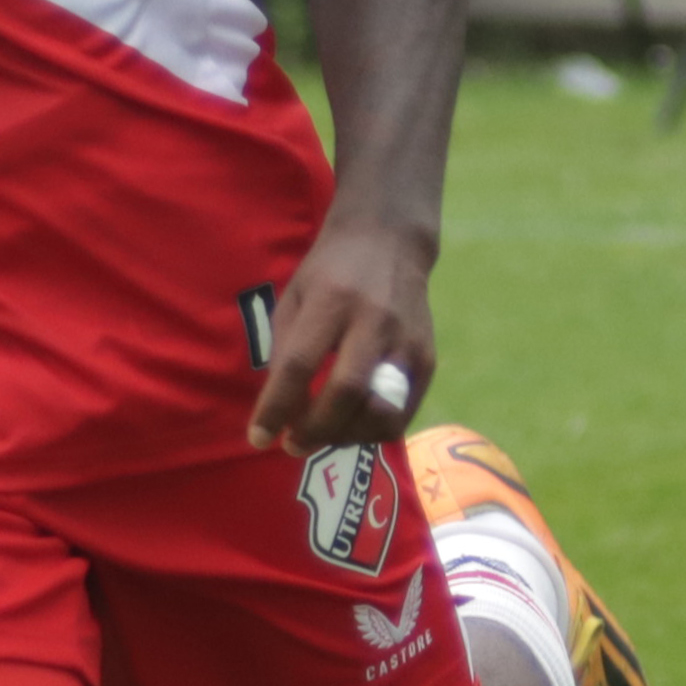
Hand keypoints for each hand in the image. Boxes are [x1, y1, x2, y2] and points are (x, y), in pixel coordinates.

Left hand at [244, 206, 436, 456]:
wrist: (389, 240)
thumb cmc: (329, 271)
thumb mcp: (294, 297)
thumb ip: (285, 350)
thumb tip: (280, 410)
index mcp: (331, 301)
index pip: (299, 364)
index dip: (276, 407)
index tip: (258, 437)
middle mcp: (374, 321)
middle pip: (345, 392)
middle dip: (314, 430)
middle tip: (293, 445)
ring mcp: (406, 342)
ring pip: (381, 411)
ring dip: (346, 436)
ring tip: (324, 436)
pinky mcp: (427, 358)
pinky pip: (403, 413)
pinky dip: (373, 431)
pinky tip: (352, 427)